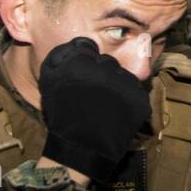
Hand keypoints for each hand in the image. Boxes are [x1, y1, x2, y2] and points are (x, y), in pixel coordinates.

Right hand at [38, 37, 150, 182]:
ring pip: (123, 75)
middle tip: (93, 92)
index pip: (87, 47)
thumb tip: (77, 44)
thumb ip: (60, 57)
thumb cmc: (62, 114)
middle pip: (106, 61)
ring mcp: (126, 83)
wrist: (81, 147)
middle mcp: (107, 68)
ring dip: (116, 85)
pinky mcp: (140, 99)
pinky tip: (116, 110)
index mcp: (82, 62)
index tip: (81, 75)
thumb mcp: (49, 82)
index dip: (83, 60)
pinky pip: (135, 91)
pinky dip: (128, 98)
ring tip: (105, 103)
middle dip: (100, 72)